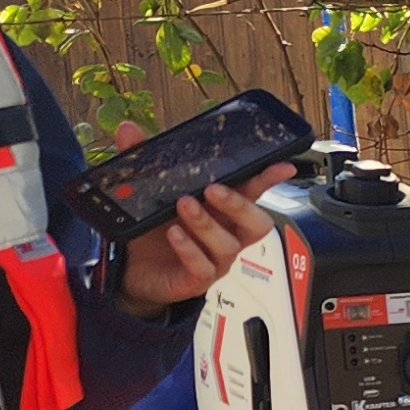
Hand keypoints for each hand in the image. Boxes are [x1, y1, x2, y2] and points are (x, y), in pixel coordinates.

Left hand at [110, 134, 288, 315]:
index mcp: (223, 211)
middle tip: (213, 189)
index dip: (269, 180)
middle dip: (239, 205)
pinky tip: (174, 234)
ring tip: (183, 205)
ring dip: (207, 223)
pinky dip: (190, 249)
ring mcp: (215, 260)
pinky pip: (203, 268)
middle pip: (257, 224)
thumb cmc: (152, 231)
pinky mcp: (197, 280)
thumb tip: (128, 129)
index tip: (282, 166)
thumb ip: (144, 162)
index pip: (253, 193)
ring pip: (229, 245)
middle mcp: (227, 236)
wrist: (132, 270)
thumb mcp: (149, 193)